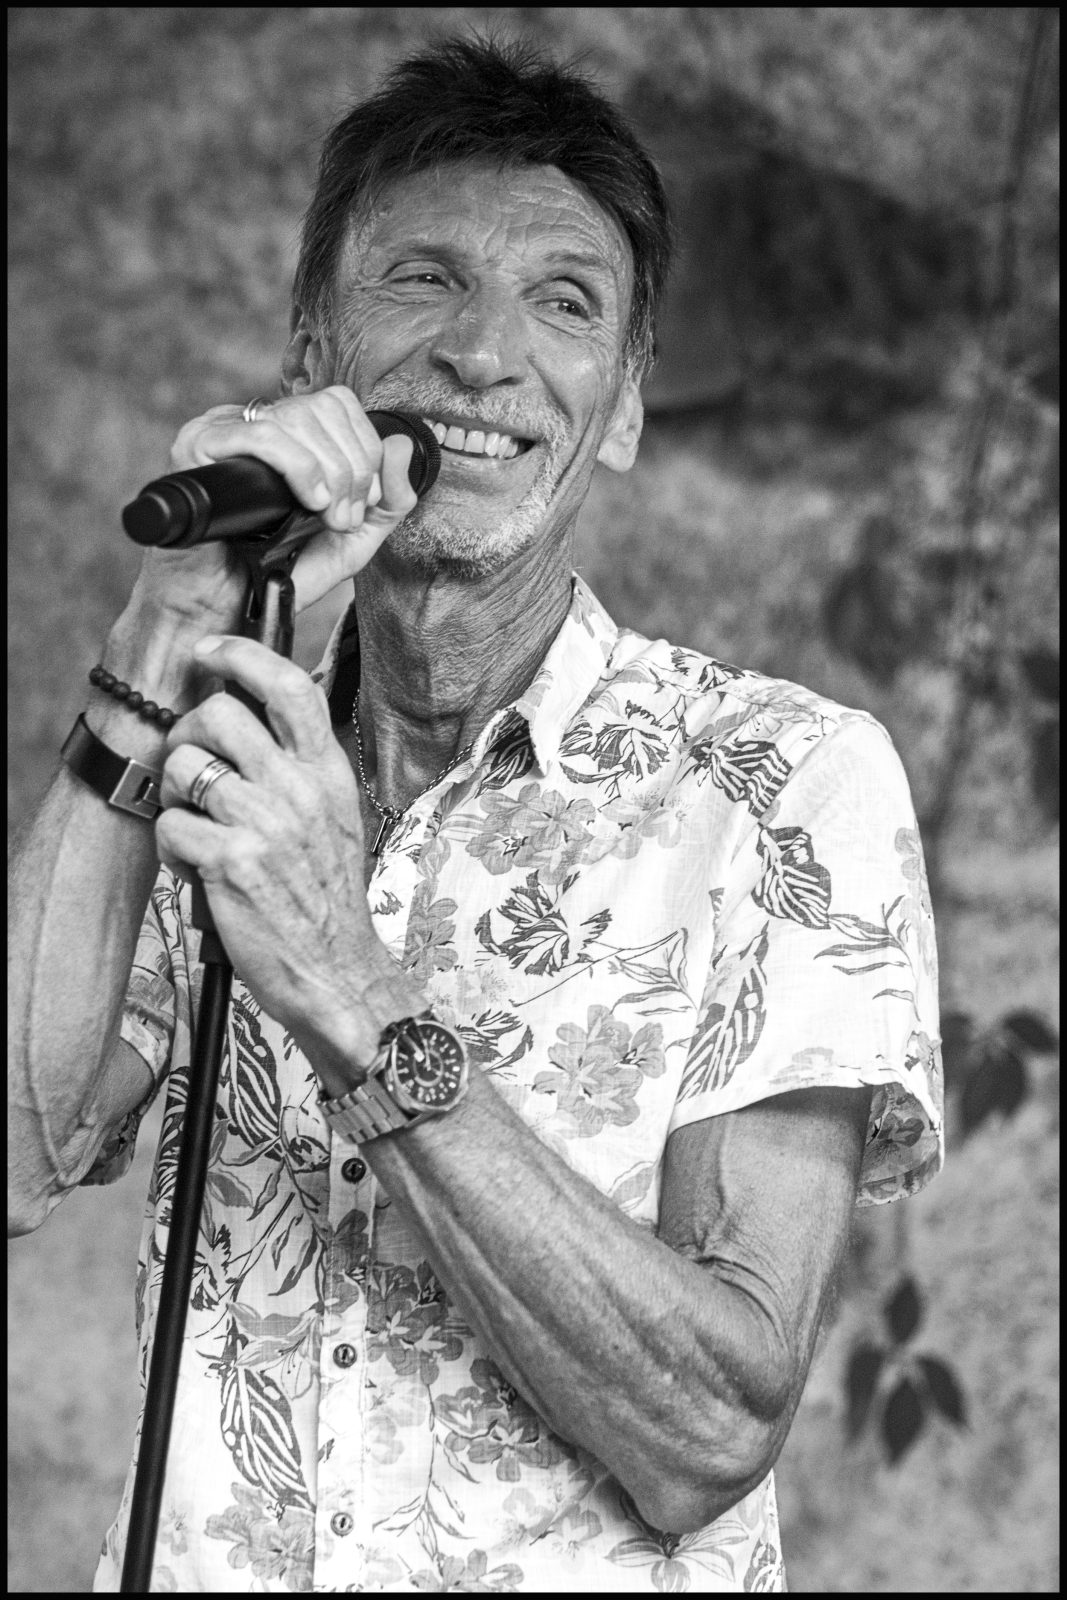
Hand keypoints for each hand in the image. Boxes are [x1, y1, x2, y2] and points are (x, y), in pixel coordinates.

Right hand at [127, 386, 418, 636]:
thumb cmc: (277, 575)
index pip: (339, 403)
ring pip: (297, 416)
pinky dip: (300, 467)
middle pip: (323, 406)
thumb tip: (404, 443)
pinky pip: (262, 434)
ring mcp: (223, 429)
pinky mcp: (199, 444)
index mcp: (288, 435)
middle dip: (352, 466)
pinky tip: (308, 501)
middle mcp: (255, 424)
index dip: (365, 448)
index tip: (362, 504)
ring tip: (325, 517)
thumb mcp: (351, 540)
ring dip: (330, 472)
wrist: (224, 609)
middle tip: (342, 518)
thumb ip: (388, 500)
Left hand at [153, 635, 417, 1082]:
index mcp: (328, 772)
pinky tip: (202, 871)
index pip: (289, 684)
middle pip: (216, 714)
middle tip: (193, 771)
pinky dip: (174, 850)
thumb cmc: (326, 898)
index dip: (241, 654)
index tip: (208, 652)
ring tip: (201, 831)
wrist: (340, 971)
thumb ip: (299, 767)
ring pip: (182, 766)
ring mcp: (266, 823)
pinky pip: (170, 825)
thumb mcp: (334, 816)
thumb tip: (246, 715)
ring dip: (177, 798)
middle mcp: (300, 788)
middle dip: (187, 736)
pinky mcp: (232, 861)